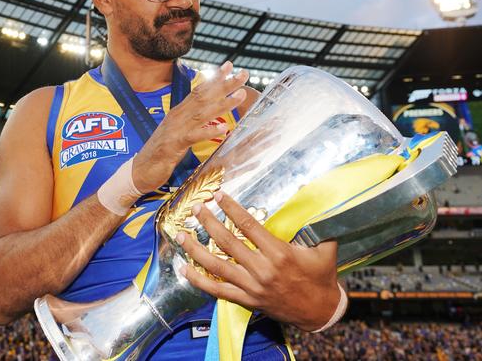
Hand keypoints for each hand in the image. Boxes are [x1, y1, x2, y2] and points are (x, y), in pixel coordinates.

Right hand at [132, 62, 248, 192]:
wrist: (140, 170)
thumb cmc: (160, 153)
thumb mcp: (177, 133)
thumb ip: (190, 122)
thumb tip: (206, 114)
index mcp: (179, 112)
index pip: (199, 90)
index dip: (215, 78)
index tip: (230, 66)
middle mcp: (178, 116)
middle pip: (204, 96)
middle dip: (225, 84)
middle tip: (244, 74)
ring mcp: (175, 129)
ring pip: (202, 112)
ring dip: (223, 103)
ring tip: (240, 95)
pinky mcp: (174, 145)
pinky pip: (194, 135)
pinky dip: (209, 131)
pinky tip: (225, 128)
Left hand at [176, 191, 340, 331]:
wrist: (320, 312)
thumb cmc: (321, 276)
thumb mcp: (325, 247)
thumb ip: (317, 223)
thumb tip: (312, 193)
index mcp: (279, 253)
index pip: (248, 225)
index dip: (231, 209)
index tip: (218, 196)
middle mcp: (262, 269)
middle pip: (228, 243)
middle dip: (209, 223)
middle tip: (195, 208)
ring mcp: (252, 287)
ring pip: (217, 266)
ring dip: (196, 250)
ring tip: (180, 235)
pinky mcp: (247, 300)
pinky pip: (218, 290)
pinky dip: (199, 280)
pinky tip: (184, 269)